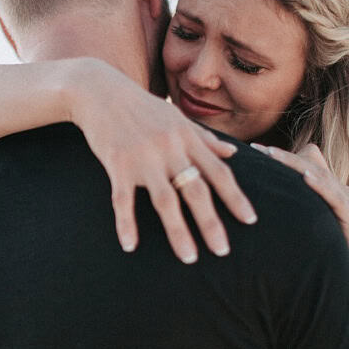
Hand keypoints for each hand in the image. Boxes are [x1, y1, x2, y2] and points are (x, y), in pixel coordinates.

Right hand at [67, 60, 256, 262]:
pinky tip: (130, 246)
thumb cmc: (140, 106)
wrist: (98, 91)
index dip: (235, 197)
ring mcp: (143, 157)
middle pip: (196, 190)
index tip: (251, 220)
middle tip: (223, 252)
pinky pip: (123, 200)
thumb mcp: (176, 118)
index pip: (218, 171)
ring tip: (189, 258)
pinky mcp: (117, 164)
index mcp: (186, 138)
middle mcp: (169, 148)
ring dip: (178, 231)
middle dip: (211, 222)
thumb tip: (232, 152)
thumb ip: (205, 138)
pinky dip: (126, 223)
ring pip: (165, 200)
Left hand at [253, 142, 348, 344]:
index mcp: (323, 191)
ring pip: (319, 174)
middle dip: (281, 155)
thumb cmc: (316, 257)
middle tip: (256, 150)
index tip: (251, 151)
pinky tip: (306, 178)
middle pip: (308, 162)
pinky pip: (336, 196)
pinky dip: (321, 185)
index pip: (303, 160)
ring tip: (272, 155)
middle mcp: (335, 191)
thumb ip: (282, 213)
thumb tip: (249, 205)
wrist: (346, 285)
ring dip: (294, 163)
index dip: (279, 155)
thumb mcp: (297, 230)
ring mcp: (345, 203)